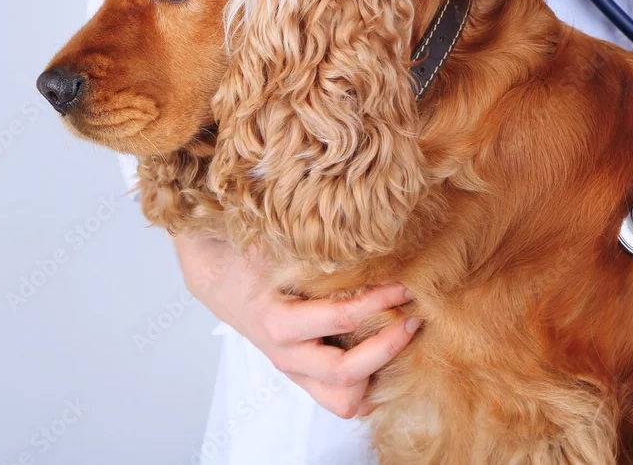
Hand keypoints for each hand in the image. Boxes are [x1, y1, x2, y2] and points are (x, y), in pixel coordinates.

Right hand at [174, 233, 420, 417]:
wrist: (218, 279)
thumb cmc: (249, 259)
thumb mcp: (277, 246)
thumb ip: (316, 245)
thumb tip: (366, 230)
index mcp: (279, 321)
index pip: (341, 317)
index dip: (380, 302)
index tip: (406, 285)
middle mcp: (288, 355)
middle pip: (346, 375)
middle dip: (388, 348)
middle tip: (413, 318)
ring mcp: (296, 371)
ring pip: (343, 401)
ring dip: (378, 377)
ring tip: (400, 342)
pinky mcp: (305, 376)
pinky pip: (340, 397)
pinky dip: (367, 385)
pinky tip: (385, 354)